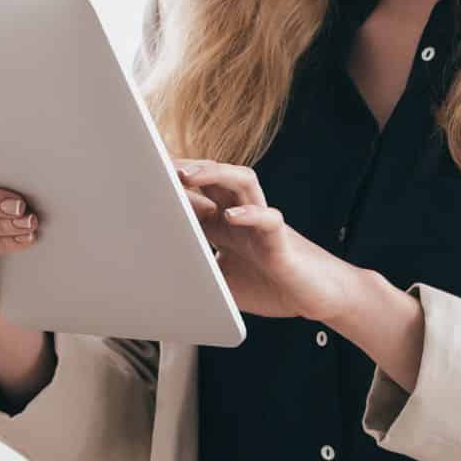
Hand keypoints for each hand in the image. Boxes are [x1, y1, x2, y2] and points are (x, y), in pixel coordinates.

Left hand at [174, 158, 363, 322]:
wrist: (319, 297)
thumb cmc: (274, 286)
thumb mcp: (224, 284)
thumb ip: (200, 275)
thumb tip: (162, 281)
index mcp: (226, 226)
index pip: (196, 195)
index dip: (171, 184)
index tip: (142, 173)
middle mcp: (243, 216)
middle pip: (215, 177)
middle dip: (187, 167)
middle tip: (157, 162)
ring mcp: (263, 223)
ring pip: (242, 181)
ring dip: (214, 174)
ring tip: (189, 175)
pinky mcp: (282, 239)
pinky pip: (268, 218)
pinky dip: (251, 214)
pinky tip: (233, 217)